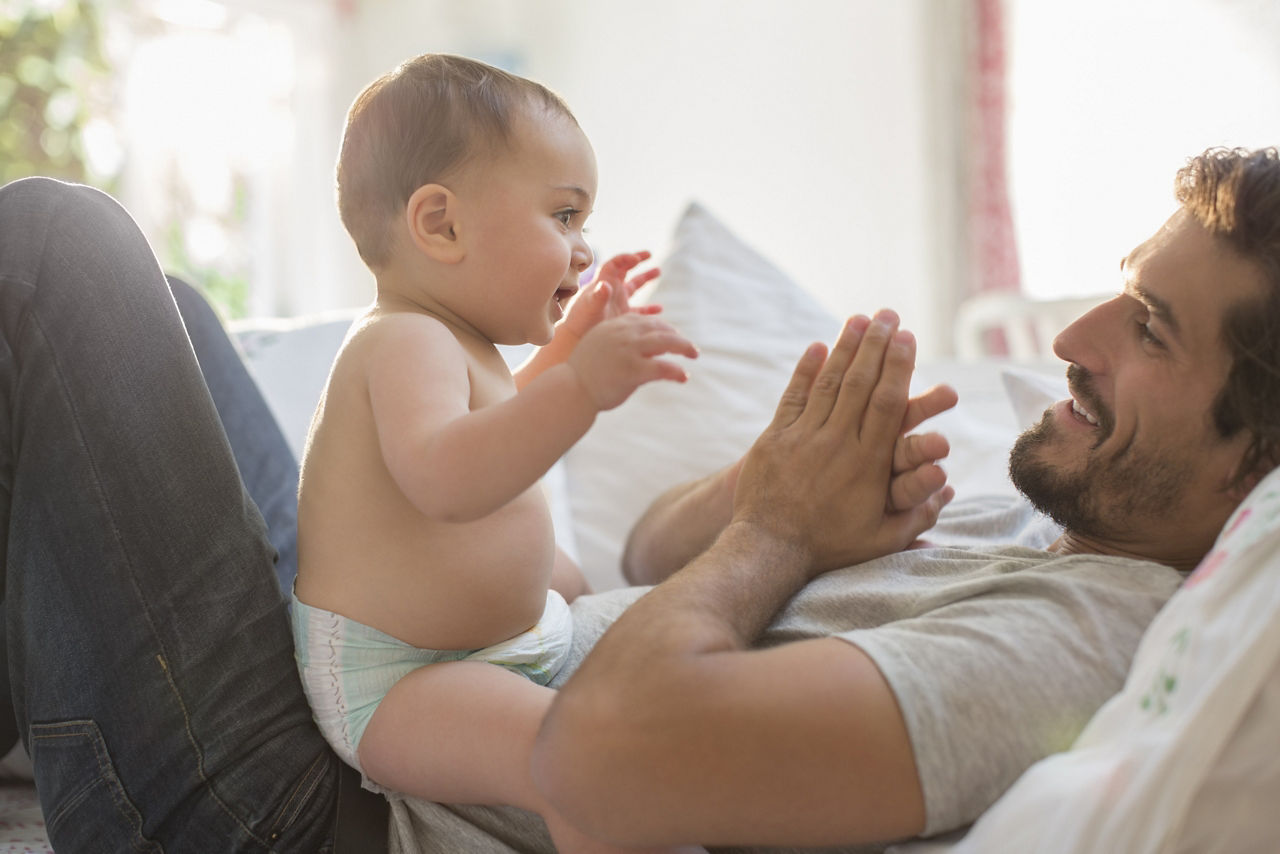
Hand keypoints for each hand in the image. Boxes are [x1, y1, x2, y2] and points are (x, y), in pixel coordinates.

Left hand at [560, 251, 661, 339]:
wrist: (576, 338)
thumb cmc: (580, 321)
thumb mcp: (590, 308)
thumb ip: (598, 296)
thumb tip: (605, 285)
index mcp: (603, 283)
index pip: (615, 264)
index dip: (626, 258)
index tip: (637, 258)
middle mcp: (611, 290)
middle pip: (625, 270)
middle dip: (636, 260)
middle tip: (649, 254)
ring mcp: (617, 302)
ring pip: (634, 286)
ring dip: (645, 278)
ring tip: (658, 271)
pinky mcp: (622, 316)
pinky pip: (639, 310)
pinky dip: (649, 309)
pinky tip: (659, 309)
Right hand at [567, 314, 697, 410]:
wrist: (570, 390)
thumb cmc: (584, 373)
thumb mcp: (600, 347)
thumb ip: (621, 343)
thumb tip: (637, 348)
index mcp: (614, 326)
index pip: (645, 320)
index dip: (662, 327)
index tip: (672, 335)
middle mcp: (623, 334)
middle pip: (660, 328)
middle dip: (677, 337)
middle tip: (690, 347)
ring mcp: (629, 351)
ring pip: (667, 342)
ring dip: (684, 347)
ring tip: (694, 354)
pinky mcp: (634, 370)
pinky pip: (663, 367)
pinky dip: (676, 371)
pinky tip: (683, 377)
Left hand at [731, 311, 952, 575]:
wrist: (769, 548)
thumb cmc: (829, 546)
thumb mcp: (881, 539)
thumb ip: (917, 513)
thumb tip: (949, 487)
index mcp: (868, 463)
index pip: (889, 403)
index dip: (899, 366)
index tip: (908, 338)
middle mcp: (837, 442)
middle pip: (861, 383)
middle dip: (876, 345)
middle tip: (889, 315)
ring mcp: (803, 437)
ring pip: (828, 382)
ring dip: (845, 348)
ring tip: (859, 319)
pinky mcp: (775, 438)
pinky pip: (793, 396)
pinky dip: (805, 370)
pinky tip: (817, 346)